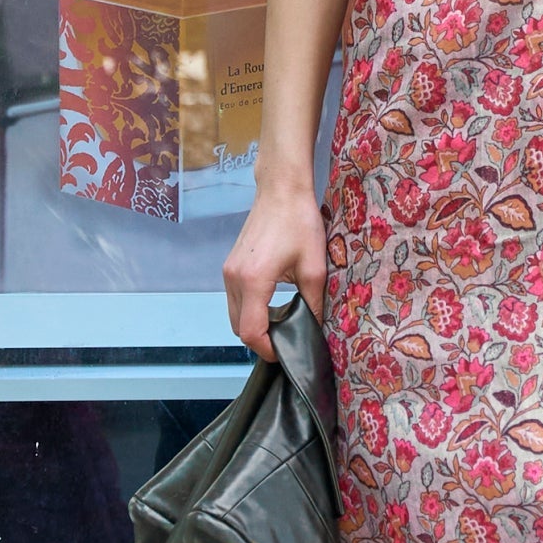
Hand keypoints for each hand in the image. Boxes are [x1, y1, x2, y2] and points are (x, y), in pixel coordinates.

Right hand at [224, 176, 326, 361]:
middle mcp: (234, 278)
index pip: (250, 332)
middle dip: (261, 341)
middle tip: (287, 341)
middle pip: (238, 328)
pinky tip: (271, 306)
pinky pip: (234, 300)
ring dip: (254, 326)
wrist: (281, 190)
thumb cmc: (299, 222)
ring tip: (282, 325)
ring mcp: (228, 271)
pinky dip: (249, 310)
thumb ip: (312, 303)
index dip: (267, 349)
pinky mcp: (230, 266)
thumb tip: (314, 329)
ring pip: (234, 315)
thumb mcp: (314, 267)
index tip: (286, 353)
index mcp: (253, 281)